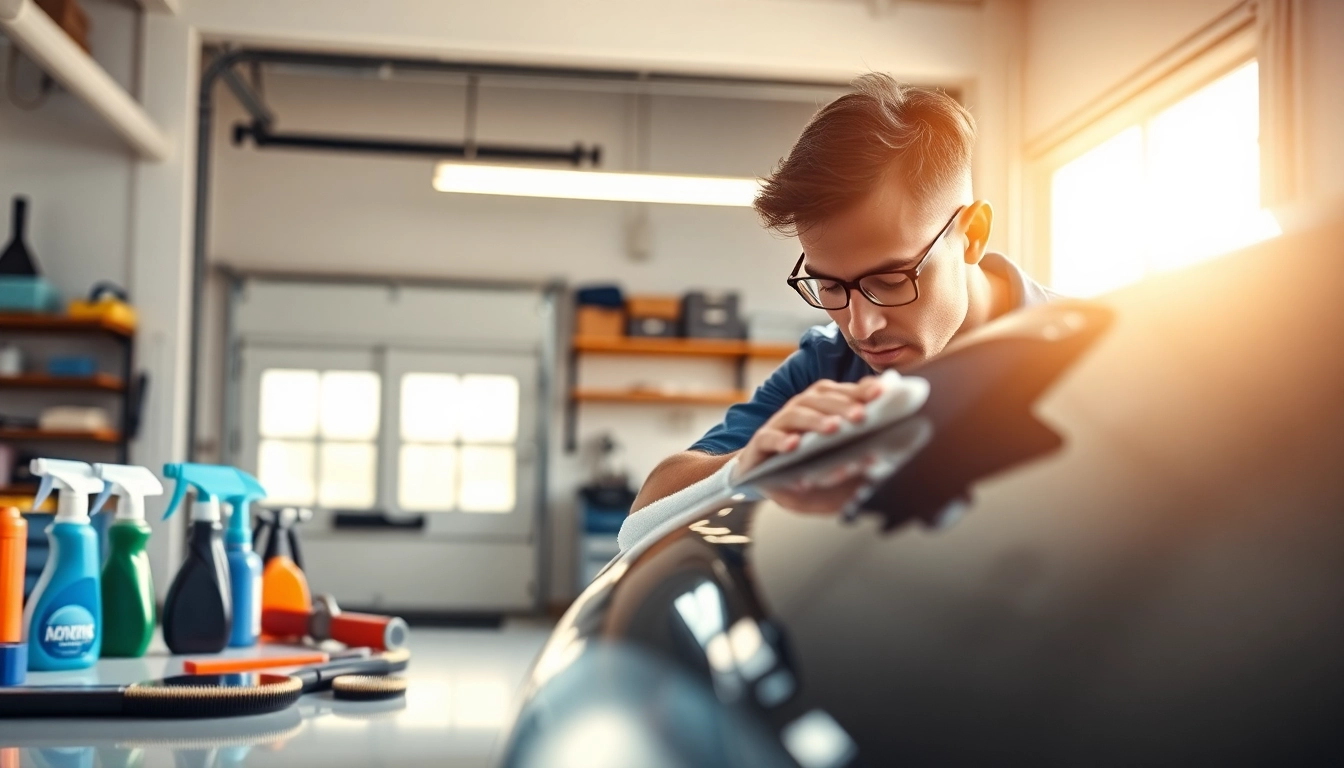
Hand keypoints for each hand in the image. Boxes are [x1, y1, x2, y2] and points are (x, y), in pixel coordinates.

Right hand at [732, 376, 884, 480]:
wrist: (763, 476)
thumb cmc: (806, 463)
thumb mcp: (834, 455)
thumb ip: (856, 445)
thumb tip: (882, 452)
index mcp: (821, 405)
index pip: (842, 392)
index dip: (861, 390)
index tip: (881, 392)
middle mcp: (800, 408)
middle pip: (821, 399)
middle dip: (843, 406)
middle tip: (861, 416)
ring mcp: (779, 424)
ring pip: (797, 415)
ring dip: (816, 420)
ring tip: (833, 428)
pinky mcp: (760, 443)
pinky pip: (769, 438)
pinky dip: (781, 440)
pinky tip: (794, 445)